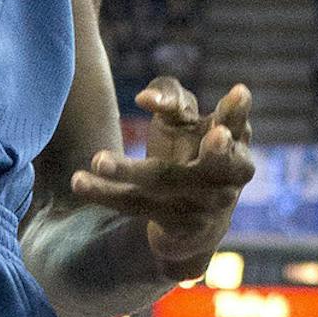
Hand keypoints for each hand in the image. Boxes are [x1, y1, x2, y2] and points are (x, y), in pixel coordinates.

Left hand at [71, 80, 254, 274]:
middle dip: (219, 151)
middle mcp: (226, 175)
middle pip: (218, 163)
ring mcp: (202, 203)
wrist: (192, 224)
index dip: (237, 110)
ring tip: (97, 159)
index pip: (238, 123)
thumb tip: (145, 100)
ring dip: (128, 170)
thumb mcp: (185, 119)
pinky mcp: (173, 224)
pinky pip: (135, 205)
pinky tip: (78, 181)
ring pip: (162, 180)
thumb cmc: (189, 149)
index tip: (240, 92)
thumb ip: (170, 96)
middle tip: (217, 136)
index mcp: (234, 139)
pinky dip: (105, 193)